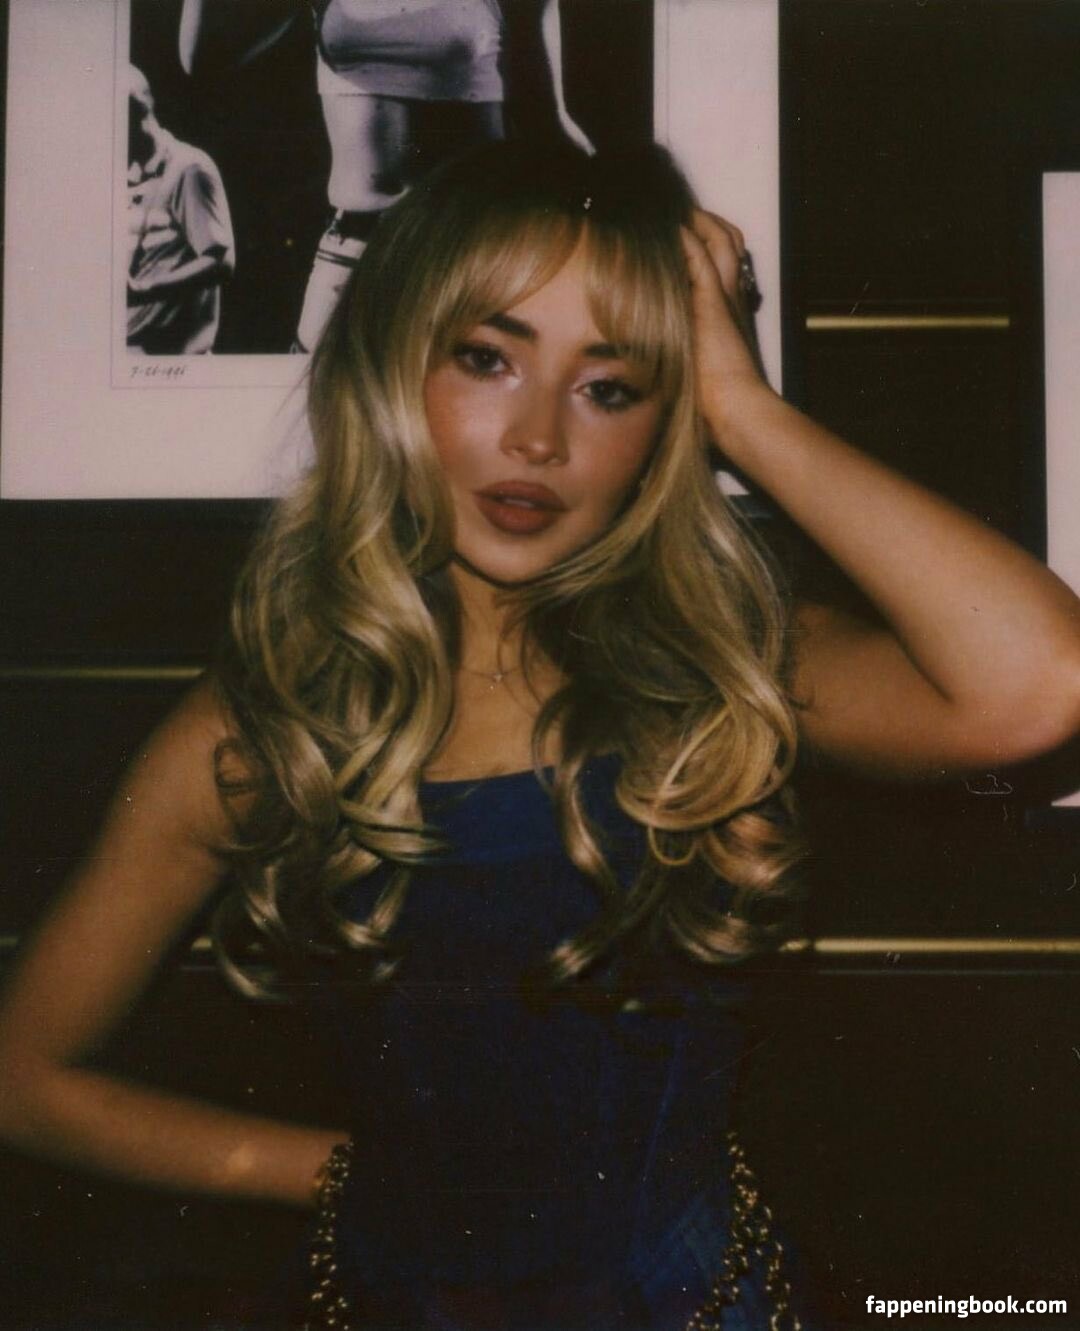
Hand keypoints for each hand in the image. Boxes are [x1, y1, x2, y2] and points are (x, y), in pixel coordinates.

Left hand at [680, 209, 769, 440]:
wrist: (737, 407)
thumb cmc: (718, 401)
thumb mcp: (698, 367)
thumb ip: (684, 352)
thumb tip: (652, 359)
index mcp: (729, 311)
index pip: (724, 263)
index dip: (707, 246)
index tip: (682, 238)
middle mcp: (732, 297)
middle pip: (727, 242)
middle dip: (706, 224)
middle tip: (680, 213)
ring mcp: (724, 297)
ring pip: (719, 240)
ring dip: (698, 222)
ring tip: (675, 211)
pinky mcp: (712, 302)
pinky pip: (701, 257)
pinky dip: (686, 238)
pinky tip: (668, 229)